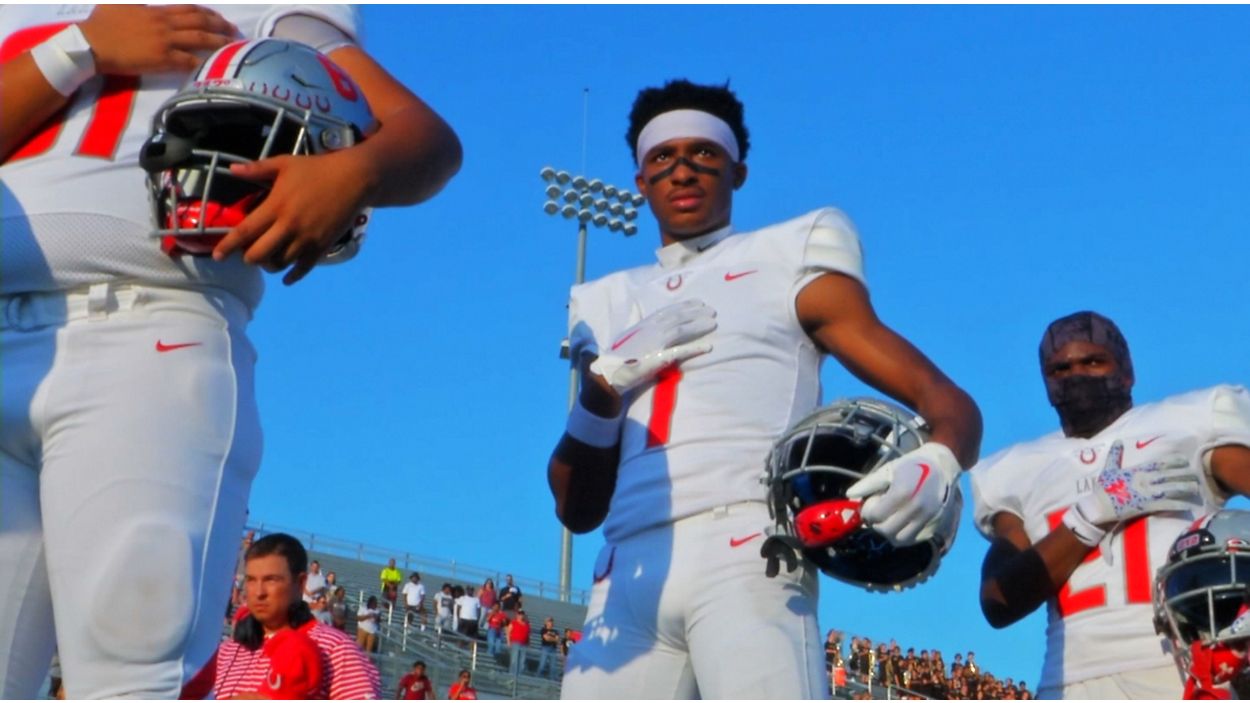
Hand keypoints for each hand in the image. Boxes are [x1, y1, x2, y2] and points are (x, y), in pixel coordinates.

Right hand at [79, 5, 236, 74]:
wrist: (91, 44)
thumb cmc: (101, 24)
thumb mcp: (119, 4)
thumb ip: (136, 2)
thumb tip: (143, 2)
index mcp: (156, 11)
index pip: (188, 9)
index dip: (207, 13)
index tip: (219, 17)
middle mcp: (164, 24)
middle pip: (200, 22)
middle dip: (220, 25)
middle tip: (234, 30)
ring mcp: (165, 41)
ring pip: (200, 40)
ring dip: (219, 42)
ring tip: (232, 46)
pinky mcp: (162, 59)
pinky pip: (188, 60)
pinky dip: (202, 62)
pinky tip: (213, 65)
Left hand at [213, 151, 371, 284]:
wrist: (354, 179)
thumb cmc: (317, 169)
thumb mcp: (285, 164)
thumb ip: (257, 169)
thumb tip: (232, 169)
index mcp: (276, 206)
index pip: (245, 232)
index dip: (228, 246)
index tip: (217, 256)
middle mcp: (289, 226)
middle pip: (259, 254)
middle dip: (248, 258)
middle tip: (248, 254)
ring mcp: (306, 239)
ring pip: (280, 264)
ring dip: (269, 265)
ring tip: (267, 260)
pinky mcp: (322, 246)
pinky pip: (304, 268)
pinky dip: (292, 276)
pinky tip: (287, 278)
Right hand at [587, 300, 715, 395]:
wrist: (606, 373)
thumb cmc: (615, 359)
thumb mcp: (630, 341)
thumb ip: (644, 335)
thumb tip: (655, 331)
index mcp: (642, 325)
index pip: (666, 311)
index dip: (683, 306)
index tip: (697, 303)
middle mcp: (649, 329)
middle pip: (677, 317)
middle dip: (695, 312)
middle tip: (712, 309)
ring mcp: (654, 342)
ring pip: (681, 329)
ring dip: (698, 325)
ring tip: (714, 323)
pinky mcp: (658, 357)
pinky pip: (680, 351)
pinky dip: (695, 349)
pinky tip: (708, 347)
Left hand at [846, 442, 961, 545]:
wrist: (941, 467)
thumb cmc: (911, 466)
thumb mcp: (888, 470)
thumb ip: (868, 484)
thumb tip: (850, 495)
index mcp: (902, 493)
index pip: (876, 516)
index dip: (867, 513)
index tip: (868, 507)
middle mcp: (916, 508)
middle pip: (886, 530)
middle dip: (876, 524)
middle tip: (876, 515)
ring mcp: (926, 518)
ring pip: (900, 540)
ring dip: (889, 533)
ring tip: (888, 521)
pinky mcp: (934, 523)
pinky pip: (914, 539)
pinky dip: (903, 535)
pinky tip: (900, 524)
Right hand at [1069, 440, 1198, 531]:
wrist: (1098, 507)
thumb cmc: (1103, 488)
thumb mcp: (1108, 469)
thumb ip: (1115, 455)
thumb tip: (1118, 441)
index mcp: (1137, 470)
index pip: (1159, 463)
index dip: (1173, 461)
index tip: (1184, 461)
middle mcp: (1145, 480)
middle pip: (1170, 475)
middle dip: (1184, 474)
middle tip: (1195, 475)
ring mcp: (1147, 493)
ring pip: (1172, 489)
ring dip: (1185, 488)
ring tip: (1195, 488)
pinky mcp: (1147, 506)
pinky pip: (1167, 505)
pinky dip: (1179, 505)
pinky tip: (1188, 505)